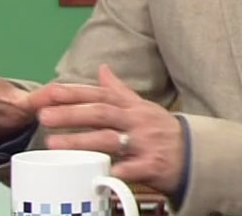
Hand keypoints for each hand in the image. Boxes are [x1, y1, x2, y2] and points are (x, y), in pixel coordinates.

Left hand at [29, 64, 185, 196]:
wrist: (196, 156)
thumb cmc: (162, 131)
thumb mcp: (142, 106)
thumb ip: (119, 90)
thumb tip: (102, 69)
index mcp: (131, 107)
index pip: (98, 95)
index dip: (72, 93)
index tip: (48, 93)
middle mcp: (136, 121)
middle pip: (101, 113)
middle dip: (71, 114)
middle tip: (44, 116)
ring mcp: (145, 143)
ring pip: (110, 140)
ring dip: (82, 141)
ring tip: (54, 144)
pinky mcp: (153, 166)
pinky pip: (134, 168)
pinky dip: (119, 170)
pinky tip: (99, 173)